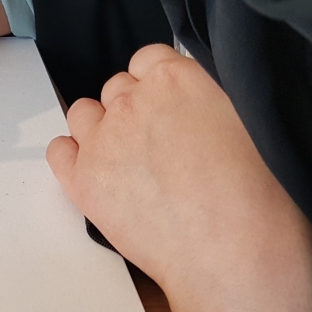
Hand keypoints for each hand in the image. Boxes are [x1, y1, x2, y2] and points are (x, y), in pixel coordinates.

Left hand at [46, 44, 311, 311]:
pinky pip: (58, 151)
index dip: (158, 82)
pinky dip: (71, 157)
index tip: (168, 103)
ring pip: (83, 114)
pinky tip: (95, 171)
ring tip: (126, 158)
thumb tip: (193, 101)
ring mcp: (100, 141)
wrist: (230, 253)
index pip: (149, 58)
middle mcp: (130, 103)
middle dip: (132, 108)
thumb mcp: (245, 121)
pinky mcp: (81, 180)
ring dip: (99, 128)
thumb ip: (206, 99)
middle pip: (116, 88)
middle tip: (155, 140)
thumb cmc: (253, 197)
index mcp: (175, 79)